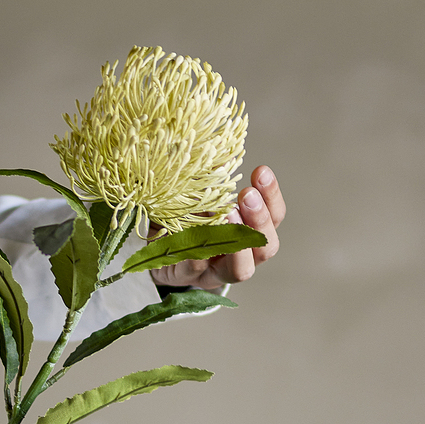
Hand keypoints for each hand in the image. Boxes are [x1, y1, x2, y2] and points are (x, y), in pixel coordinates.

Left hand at [150, 165, 285, 290]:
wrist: (150, 250)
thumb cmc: (181, 218)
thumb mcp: (198, 194)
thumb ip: (211, 179)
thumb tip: (219, 145)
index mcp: (247, 233)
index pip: (274, 218)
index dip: (272, 196)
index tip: (261, 171)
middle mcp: (238, 257)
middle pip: (266, 248)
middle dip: (260, 220)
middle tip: (246, 195)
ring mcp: (213, 273)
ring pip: (240, 270)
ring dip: (237, 243)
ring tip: (227, 214)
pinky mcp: (184, 278)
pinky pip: (194, 269)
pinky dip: (195, 251)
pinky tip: (191, 234)